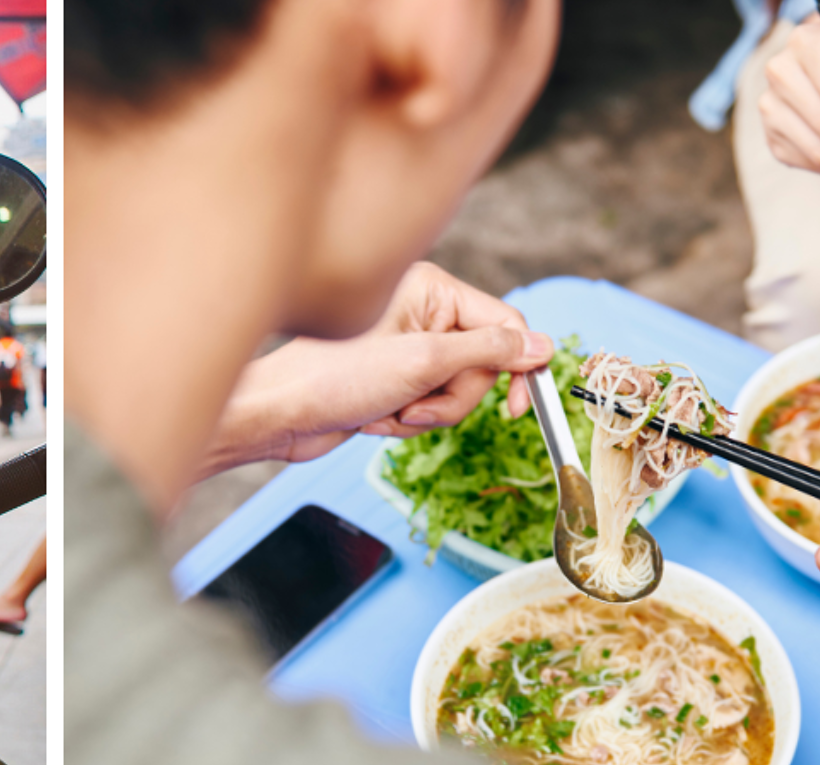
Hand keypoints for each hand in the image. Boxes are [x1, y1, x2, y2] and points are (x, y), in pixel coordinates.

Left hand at [206, 263, 552, 470]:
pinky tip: (371, 419)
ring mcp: (406, 347)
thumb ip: (490, 352)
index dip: (517, 366)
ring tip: (385, 412)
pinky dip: (405, 421)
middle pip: (482, 364)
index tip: (518, 407)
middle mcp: (421, 312)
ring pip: (455, 391)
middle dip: (451, 397)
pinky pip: (427, 406)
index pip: (503, 323)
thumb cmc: (334, 377)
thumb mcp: (423, 363)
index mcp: (431, 289)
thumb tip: (542, 345)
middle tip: (413, 406)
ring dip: (425, 414)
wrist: (277, 415)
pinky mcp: (392, 378)